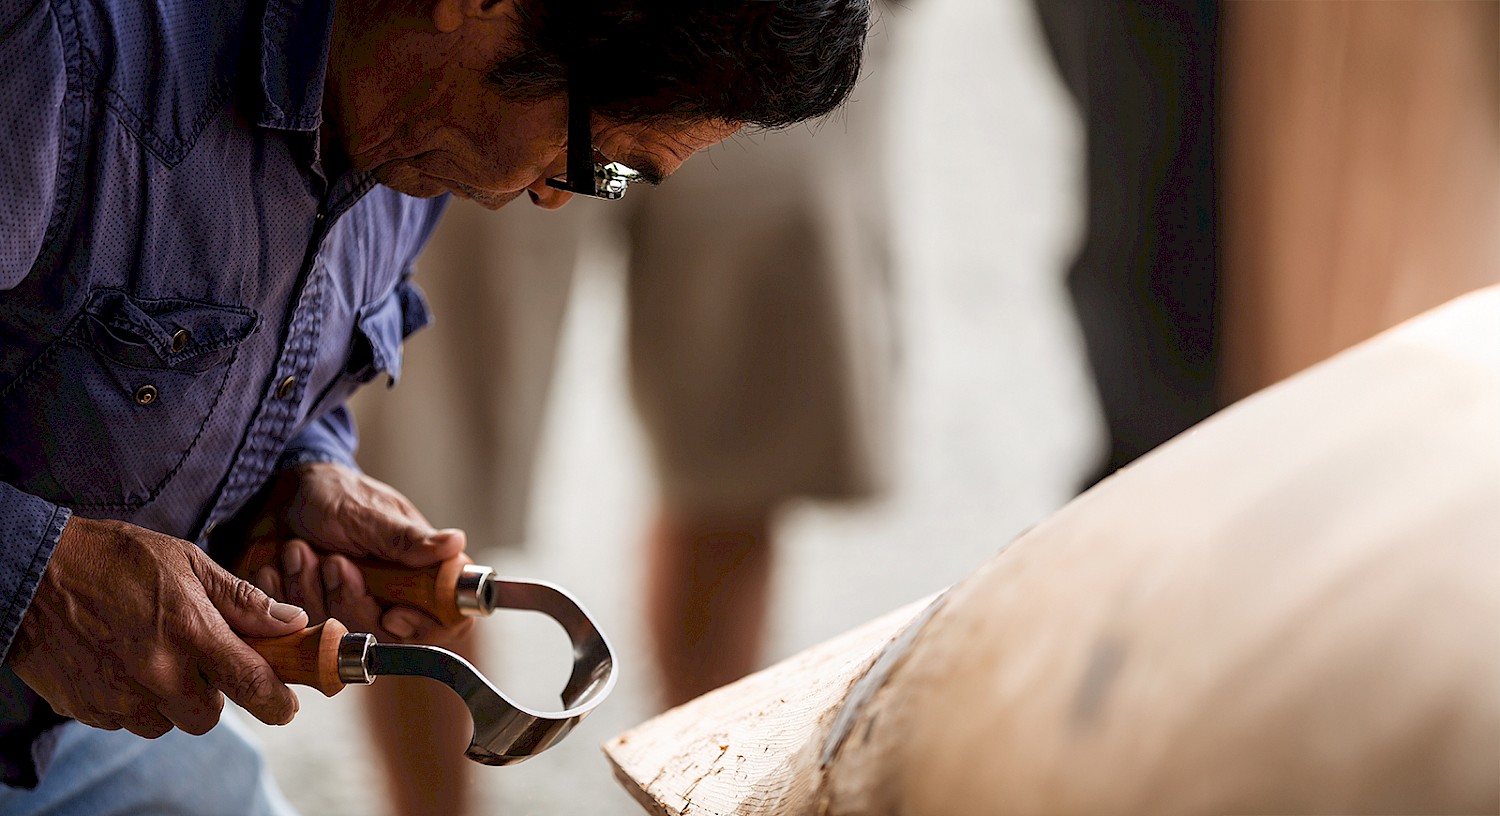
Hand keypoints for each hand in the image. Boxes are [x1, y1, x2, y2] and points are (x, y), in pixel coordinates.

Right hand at [8, 516, 307, 737]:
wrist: (30, 572)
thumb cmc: (114, 559)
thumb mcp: (187, 562)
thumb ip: (241, 600)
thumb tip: (292, 623)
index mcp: (189, 631)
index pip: (249, 682)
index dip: (275, 701)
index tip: (285, 707)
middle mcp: (156, 672)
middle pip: (208, 715)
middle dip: (212, 693)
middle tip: (198, 660)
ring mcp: (118, 695)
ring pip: (167, 723)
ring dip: (171, 700)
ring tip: (153, 656)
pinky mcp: (87, 708)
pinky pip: (127, 721)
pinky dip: (134, 701)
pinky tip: (122, 664)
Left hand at [241, 462, 470, 644]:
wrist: (277, 493)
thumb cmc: (333, 494)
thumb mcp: (366, 512)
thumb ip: (405, 538)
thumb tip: (455, 544)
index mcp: (418, 572)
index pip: (442, 619)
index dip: (421, 627)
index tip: (392, 615)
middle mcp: (389, 597)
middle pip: (386, 634)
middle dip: (352, 600)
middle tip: (333, 563)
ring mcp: (349, 609)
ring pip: (339, 633)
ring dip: (311, 591)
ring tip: (297, 550)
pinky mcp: (311, 616)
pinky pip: (298, 629)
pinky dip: (283, 597)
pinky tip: (275, 568)